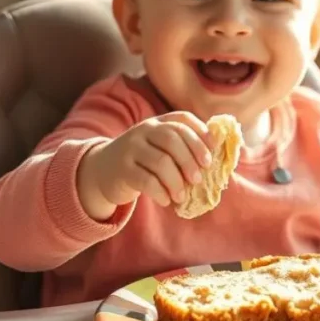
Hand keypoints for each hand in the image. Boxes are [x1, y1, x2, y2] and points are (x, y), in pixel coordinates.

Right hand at [77, 112, 215, 220]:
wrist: (102, 171)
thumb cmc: (142, 161)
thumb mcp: (158, 147)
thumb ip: (182, 147)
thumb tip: (218, 155)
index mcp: (158, 122)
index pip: (182, 119)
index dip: (200, 135)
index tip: (210, 156)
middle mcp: (143, 130)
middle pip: (172, 138)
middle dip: (190, 160)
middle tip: (198, 179)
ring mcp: (130, 148)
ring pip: (160, 162)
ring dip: (177, 181)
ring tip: (182, 195)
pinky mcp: (122, 169)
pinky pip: (146, 180)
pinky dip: (161, 192)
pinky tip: (166, 200)